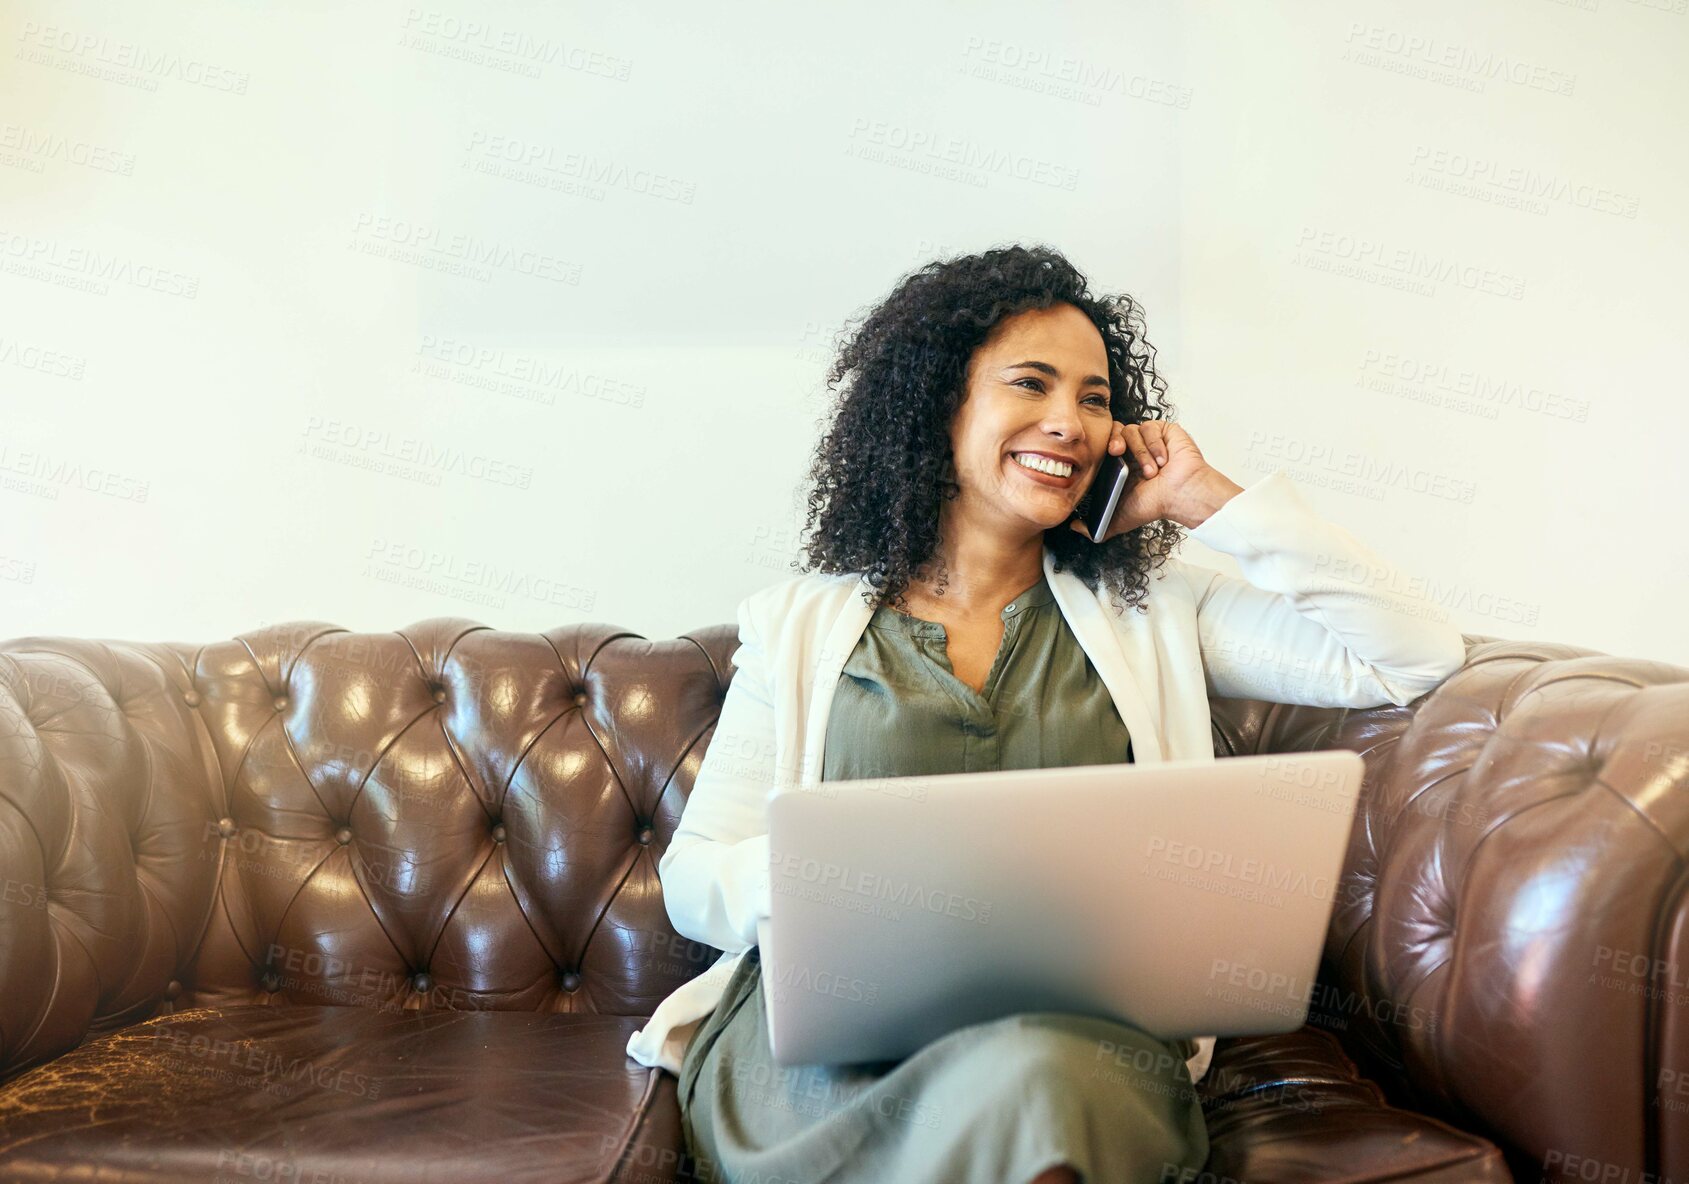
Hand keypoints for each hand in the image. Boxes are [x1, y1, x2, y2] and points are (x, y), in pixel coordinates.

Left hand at [1068, 421, 1238, 540]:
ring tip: (1152, 472)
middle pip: (1112, 430)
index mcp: (1119, 464)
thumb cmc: (1155, 505)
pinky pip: (1150, 427)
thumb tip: (1072, 527)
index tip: (1104, 458)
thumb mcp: (1119, 519)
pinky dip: (1155, 444)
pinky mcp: (1163, 430)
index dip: (1100, 448)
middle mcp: (1132, 449)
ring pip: (1131, 430)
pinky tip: (1163, 460)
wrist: (1182, 496)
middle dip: (1112, 439)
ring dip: (1140, 452)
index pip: (1101, 446)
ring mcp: (1148, 438)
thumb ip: (1096, 527)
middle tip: (1116, 451)